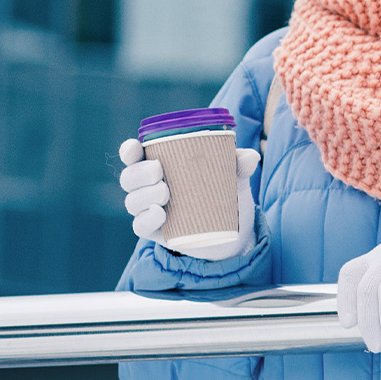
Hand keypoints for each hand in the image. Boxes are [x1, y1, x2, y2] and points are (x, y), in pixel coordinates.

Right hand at [118, 139, 259, 259]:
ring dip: (144, 195)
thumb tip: (251, 157)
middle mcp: (149, 188)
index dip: (129, 151)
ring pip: (132, 202)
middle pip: (129, 178)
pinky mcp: (156, 232)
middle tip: (159, 171)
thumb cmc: (225, 193)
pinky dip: (146, 219)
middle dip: (138, 173)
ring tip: (165, 193)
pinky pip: (140, 226)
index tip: (134, 147)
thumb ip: (239, 164)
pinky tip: (159, 214)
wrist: (233, 231)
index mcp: (160, 166)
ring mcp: (150, 210)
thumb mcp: (233, 177)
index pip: (135, 156)